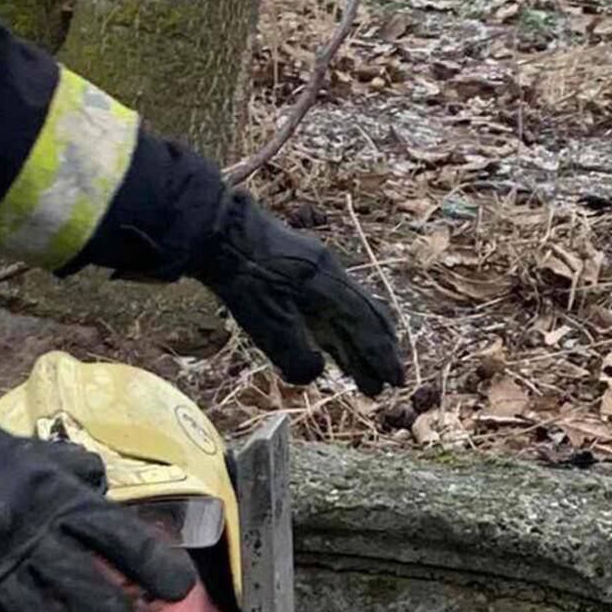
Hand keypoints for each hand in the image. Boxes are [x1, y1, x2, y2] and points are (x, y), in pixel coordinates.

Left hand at [188, 190, 404, 395]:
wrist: (216, 229)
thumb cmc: (242, 275)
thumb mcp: (267, 323)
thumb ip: (296, 354)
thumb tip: (317, 372)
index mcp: (328, 285)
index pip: (364, 327)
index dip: (381, 357)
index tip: (395, 381)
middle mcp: (331, 275)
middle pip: (366, 317)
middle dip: (379, 351)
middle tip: (390, 380)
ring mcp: (316, 271)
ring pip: (350, 312)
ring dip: (360, 344)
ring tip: (367, 372)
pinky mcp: (300, 272)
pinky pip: (333, 304)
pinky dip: (342, 330)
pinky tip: (337, 344)